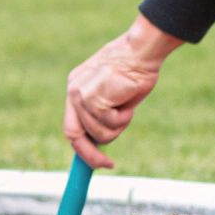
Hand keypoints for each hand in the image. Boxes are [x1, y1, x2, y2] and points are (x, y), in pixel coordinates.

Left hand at [64, 16, 183, 168]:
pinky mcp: (91, 98)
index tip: (96, 162)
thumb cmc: (136, 68)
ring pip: (98, 133)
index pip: (72, 125)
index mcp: (77, 87)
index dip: (83, 148)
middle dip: (90, 155)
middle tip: (107, 164)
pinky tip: (127, 99)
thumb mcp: (115, 94)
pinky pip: (109, 124)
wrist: (142, 49)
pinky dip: (123, 118)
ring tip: (127, 106)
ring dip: (118, 126)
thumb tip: (101, 141)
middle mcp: (73, 90)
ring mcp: (80, 94)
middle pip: (74, 135)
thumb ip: (104, 113)